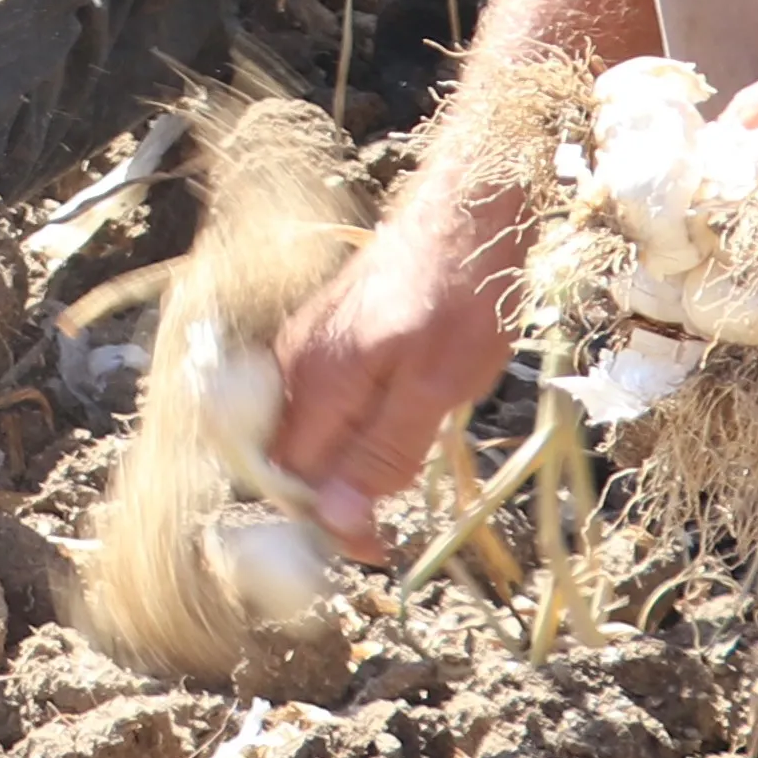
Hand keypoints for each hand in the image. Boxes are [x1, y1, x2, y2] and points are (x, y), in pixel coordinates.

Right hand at [268, 187, 518, 558]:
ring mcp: (309, 346)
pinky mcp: (329, 334)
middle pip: (293, 461)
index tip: (376, 547)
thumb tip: (334, 521)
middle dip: (337, 497)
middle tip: (401, 501)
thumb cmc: (460, 296)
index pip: (288, 481)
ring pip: (312, 435)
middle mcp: (296, 365)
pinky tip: (399, 420)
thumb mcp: (436, 387)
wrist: (470, 211)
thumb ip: (382, 453)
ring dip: (349, 465)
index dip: (325, 524)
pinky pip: (326, 404)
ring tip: (410, 451)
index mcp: (317, 383)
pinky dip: (354, 430)